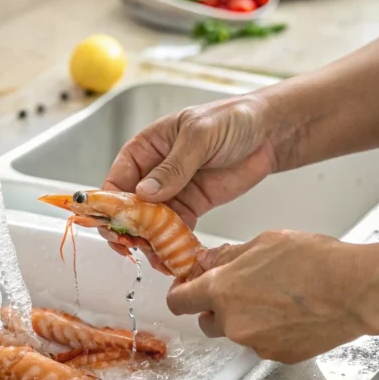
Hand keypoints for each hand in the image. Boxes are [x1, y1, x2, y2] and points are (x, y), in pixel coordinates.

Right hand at [100, 95, 281, 271]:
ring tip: (156, 259)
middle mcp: (152, 173)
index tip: (114, 226)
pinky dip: (173, 246)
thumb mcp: (198, 136)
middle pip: (129, 208)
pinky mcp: (192, 207)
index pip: (116, 182)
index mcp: (144, 150)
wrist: (268, 133)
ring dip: (149, 244)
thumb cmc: (230, 120)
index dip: (110, 207)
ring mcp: (172, 192)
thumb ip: (173, 167)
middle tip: (133, 248)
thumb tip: (144, 193)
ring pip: (150, 225)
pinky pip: (175, 231)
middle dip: (128, 231)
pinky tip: (173, 258)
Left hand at [166, 231, 374, 362]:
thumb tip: (207, 261)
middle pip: (206, 321)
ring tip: (274, 297)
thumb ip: (227, 256)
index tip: (186, 289)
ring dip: (244, 318)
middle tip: (238, 288)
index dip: (181, 294)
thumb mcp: (264, 242)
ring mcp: (256, 344)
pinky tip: (290, 312)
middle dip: (216, 307)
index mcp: (222, 290)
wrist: (356, 290)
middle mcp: (233, 323)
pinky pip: (262, 343)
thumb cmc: (316, 262)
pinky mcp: (279, 356)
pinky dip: (269, 331)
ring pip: (236, 333)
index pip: (180, 302)